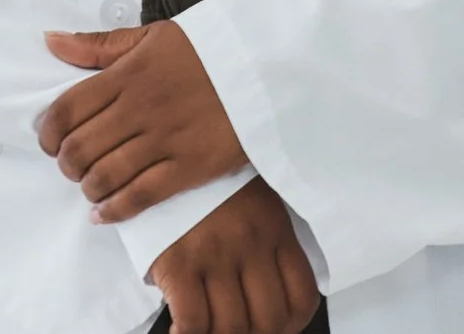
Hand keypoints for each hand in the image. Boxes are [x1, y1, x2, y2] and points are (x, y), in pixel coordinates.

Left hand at [38, 22, 245, 221]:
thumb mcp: (151, 35)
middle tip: (70, 165)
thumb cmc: (205, 50)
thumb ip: (98, 44)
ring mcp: (164, 140)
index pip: (67, 110)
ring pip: (105, 176)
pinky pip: (140, 197)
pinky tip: (104, 212)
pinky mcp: (188, 167)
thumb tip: (50, 41)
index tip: (49, 140)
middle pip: (79, 148)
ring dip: (88, 187)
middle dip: (65, 164)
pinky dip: (114, 210)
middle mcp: (139, 108)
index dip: (47, 132)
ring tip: (90, 186)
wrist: (262, 66)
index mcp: (127, 74)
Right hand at [147, 179, 318, 333]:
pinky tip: (181, 330)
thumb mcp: (250, 199)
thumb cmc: (206, 182)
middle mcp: (250, 242)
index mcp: (274, 227)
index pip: (302, 295)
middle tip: (240, 330)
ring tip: (209, 329)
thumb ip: (263, 241)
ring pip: (233, 327)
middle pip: (270, 319)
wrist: (161, 148)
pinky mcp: (178, 261)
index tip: (277, 328)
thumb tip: (260, 295)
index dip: (292, 326)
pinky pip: (193, 322)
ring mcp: (215, 252)